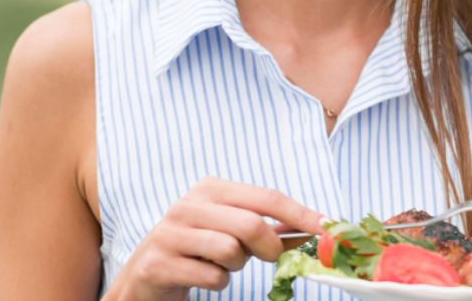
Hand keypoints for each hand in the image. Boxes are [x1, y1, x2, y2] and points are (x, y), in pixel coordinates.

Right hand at [103, 179, 323, 300]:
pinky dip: (218, 282)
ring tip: (222, 264)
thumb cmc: (198, 249)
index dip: (300, 213)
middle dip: (268, 247)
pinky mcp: (160, 263)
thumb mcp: (231, 230)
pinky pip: (212, 276)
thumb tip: (314, 227)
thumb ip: (268, 226)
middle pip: (250, 224)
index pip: (266, 197)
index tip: (326, 227)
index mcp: (211, 189)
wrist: (145, 276)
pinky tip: (203, 276)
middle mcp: (188, 204)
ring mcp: (171, 233)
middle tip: (267, 257)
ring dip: (237, 266)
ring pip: (230, 250)